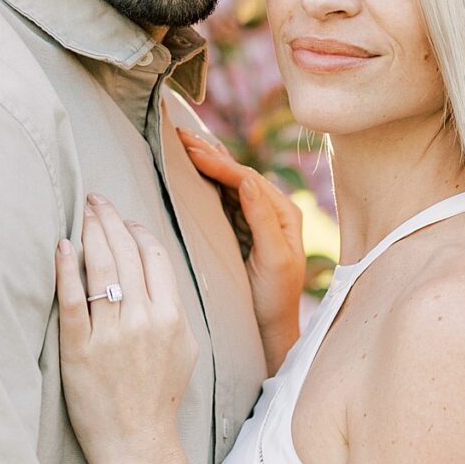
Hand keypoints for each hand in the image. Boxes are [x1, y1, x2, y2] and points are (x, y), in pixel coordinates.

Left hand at [55, 195, 197, 463]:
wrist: (136, 445)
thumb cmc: (157, 398)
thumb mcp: (184, 349)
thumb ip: (173, 309)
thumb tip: (155, 271)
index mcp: (172, 316)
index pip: (154, 255)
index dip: (137, 230)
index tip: (123, 219)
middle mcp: (144, 320)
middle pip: (126, 252)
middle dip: (110, 218)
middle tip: (95, 199)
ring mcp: (111, 335)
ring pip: (101, 267)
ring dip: (90, 232)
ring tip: (82, 212)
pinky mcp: (80, 349)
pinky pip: (72, 299)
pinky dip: (65, 268)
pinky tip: (60, 246)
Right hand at [176, 126, 305, 370]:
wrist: (270, 329)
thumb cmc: (274, 299)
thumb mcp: (273, 259)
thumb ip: (262, 219)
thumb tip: (246, 180)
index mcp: (283, 213)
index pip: (247, 179)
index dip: (220, 163)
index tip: (192, 150)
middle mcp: (273, 210)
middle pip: (238, 173)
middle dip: (210, 153)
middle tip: (181, 134)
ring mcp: (257, 219)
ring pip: (230, 181)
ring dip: (208, 161)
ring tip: (185, 141)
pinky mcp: (243, 230)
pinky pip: (224, 196)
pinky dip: (209, 178)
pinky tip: (197, 165)